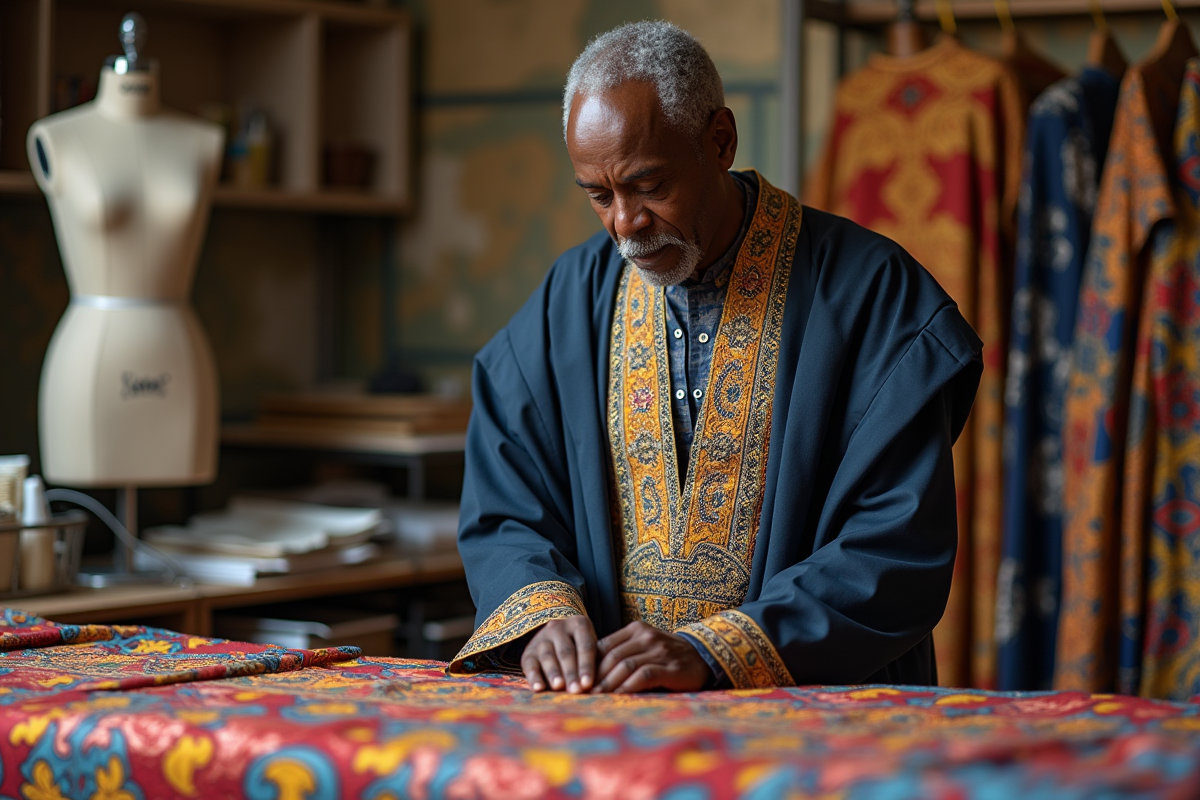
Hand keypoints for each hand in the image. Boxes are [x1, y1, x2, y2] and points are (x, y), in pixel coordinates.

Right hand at [520, 616, 596, 693]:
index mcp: (579, 624)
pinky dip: (534, 677)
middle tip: (575, 690)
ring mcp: (541, 639)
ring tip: (558, 687)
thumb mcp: (591, 648)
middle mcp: (558, 628)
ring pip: (548, 656)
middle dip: (571, 672)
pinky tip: (539, 688)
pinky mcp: (528, 652)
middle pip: (566, 652)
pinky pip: (530, 664)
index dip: (586, 666)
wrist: (556, 638)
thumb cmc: (582, 649)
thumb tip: (598, 688)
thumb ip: (595, 664)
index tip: (588, 684)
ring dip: (554, 673)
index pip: (585, 645)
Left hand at [592, 621, 710, 693]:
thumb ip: (622, 653)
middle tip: (582, 692)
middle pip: (612, 656)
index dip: (589, 663)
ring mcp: (659, 651)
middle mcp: (646, 636)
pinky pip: (644, 675)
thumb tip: (590, 672)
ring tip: (596, 696)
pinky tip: (619, 696)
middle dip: (595, 676)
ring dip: (608, 683)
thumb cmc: (665, 655)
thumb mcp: (643, 646)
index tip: (578, 679)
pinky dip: (628, 686)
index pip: (604, 645)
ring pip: (625, 665)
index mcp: (636, 629)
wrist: (702, 657)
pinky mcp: (671, 668)